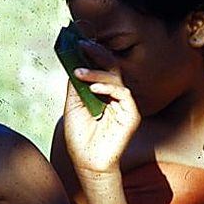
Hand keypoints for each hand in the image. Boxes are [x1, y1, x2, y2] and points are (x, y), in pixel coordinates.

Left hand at [62, 40, 140, 173]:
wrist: (87, 162)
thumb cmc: (80, 136)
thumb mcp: (72, 106)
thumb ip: (75, 86)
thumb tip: (72, 63)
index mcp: (103, 92)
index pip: (100, 68)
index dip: (92, 54)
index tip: (77, 42)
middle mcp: (116, 95)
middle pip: (111, 67)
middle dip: (97, 54)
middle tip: (82, 45)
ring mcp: (125, 104)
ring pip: (116, 78)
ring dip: (96, 72)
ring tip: (79, 72)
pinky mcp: (131, 115)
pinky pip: (124, 94)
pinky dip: (108, 88)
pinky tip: (93, 88)